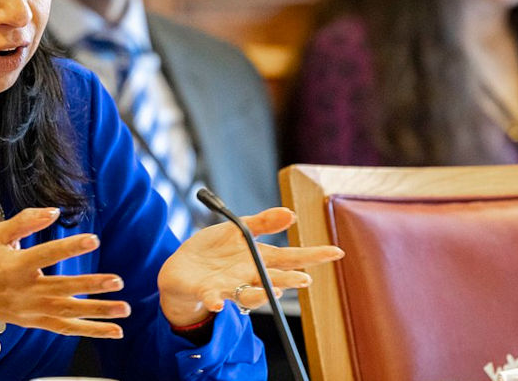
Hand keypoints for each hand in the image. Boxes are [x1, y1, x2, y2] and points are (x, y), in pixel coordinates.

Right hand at [0, 207, 130, 338]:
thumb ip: (26, 221)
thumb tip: (54, 212)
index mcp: (16, 266)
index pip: (48, 254)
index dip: (71, 247)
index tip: (93, 240)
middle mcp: (26, 290)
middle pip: (64, 288)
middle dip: (92, 286)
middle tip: (117, 281)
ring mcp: (30, 309)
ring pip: (69, 313)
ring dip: (98, 313)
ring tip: (123, 309)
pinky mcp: (33, 321)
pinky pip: (65, 329)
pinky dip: (90, 331)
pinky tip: (112, 330)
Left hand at [156, 207, 343, 326]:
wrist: (181, 267)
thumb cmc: (213, 250)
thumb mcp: (238, 229)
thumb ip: (263, 222)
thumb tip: (292, 213)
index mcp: (258, 258)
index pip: (290, 257)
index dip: (313, 255)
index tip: (336, 252)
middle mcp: (248, 276)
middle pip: (273, 279)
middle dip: (289, 280)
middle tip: (304, 279)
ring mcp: (229, 286)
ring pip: (249, 293)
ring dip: (261, 293)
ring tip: (277, 291)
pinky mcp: (206, 291)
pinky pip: (213, 298)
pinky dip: (216, 301)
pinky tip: (218, 303)